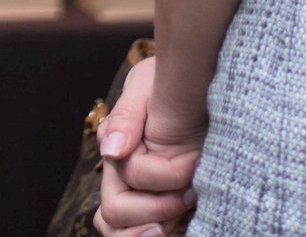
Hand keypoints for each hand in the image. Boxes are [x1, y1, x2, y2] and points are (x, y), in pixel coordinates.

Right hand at [94, 55, 203, 235]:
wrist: (195, 87)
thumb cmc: (167, 84)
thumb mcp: (146, 86)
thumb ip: (126, 117)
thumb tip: (111, 152)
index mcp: (118, 155)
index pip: (123, 187)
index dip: (161, 184)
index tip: (193, 166)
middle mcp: (125, 182)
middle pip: (116, 215)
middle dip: (155, 210)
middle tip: (191, 196)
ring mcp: (144, 199)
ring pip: (126, 232)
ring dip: (149, 233)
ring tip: (179, 224)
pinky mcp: (167, 212)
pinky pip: (154, 232)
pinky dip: (169, 233)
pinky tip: (185, 227)